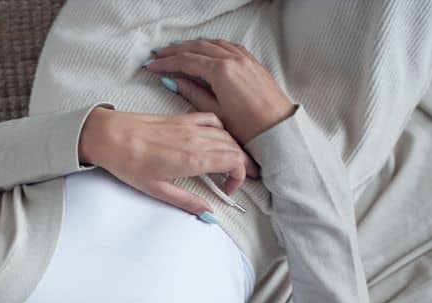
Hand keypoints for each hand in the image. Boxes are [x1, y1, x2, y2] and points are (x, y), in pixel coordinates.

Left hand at [78, 107, 253, 214]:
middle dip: (241, 166)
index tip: (228, 189)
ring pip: (226, 135)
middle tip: (233, 180)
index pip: (234, 163)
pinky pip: (212, 119)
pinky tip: (216, 139)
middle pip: (234, 149)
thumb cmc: (129, 162)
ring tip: (227, 164)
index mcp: (194, 159)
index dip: (239, 177)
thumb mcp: (158, 190)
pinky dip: (221, 129)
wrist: (110, 136)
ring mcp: (190, 126)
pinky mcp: (182, 118)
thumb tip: (207, 212)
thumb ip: (187, 202)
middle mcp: (197, 140)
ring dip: (232, 149)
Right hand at [145, 40, 295, 148]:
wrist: (279, 130)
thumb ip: (192, 93)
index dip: (167, 63)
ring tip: (178, 49)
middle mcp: (233, 59)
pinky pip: (229, 46)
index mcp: (222, 72)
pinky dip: (213, 45)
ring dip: (194, 45)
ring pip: (213, 43)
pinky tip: (207, 49)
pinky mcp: (253, 62)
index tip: (152, 66)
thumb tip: (173, 81)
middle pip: (198, 47)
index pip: (187, 61)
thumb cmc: (249, 127)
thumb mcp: (215, 112)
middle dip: (176, 50)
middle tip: (159, 54)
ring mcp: (244, 59)